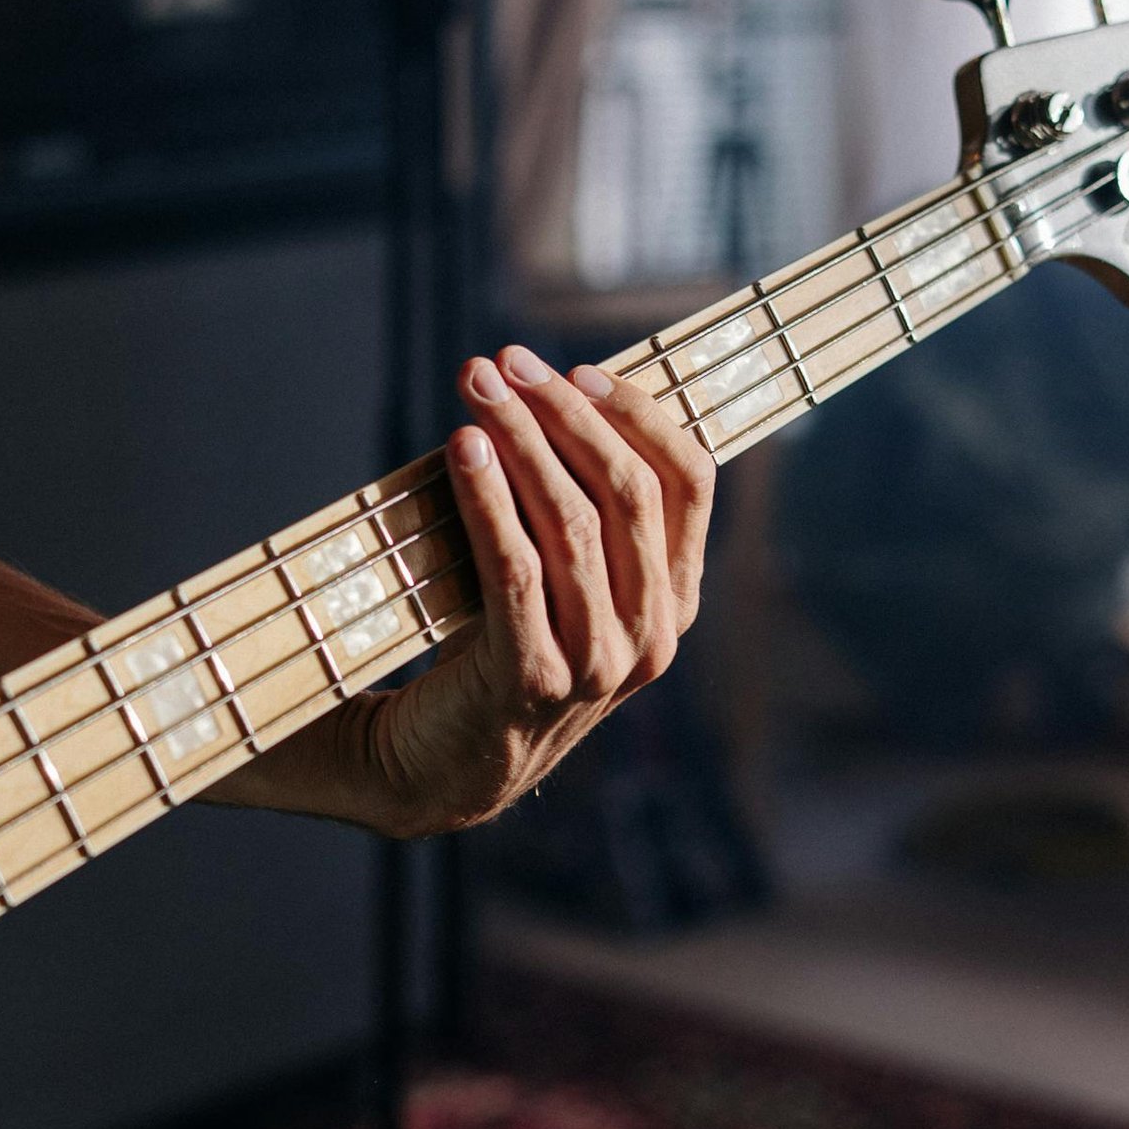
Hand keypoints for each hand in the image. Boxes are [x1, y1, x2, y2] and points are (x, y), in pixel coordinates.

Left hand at [212, 343, 713, 837]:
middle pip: (627, 491)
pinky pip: (517, 570)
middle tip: (503, 361)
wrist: (440, 767)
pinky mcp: (534, 681)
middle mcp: (651, 636)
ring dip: (520, 441)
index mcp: (674, 604)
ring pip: (574, 524)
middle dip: (563, 412)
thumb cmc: (497, 653)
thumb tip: (554, 392)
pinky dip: (489, 501)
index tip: (576, 368)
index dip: (637, 413)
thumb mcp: (562, 584)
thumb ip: (582, 514)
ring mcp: (599, 665)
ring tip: (474, 389)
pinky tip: (461, 453)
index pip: (689, 482)